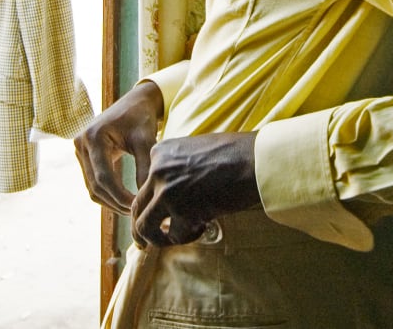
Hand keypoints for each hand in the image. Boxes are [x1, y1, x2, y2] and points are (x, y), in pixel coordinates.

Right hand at [73, 80, 163, 214]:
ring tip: (132, 209)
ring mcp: (80, 150)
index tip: (137, 207)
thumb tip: (144, 199)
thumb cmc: (141, 118)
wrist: (135, 102)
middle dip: (116, 202)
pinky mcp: (84, 155)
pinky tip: (124, 201)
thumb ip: (145, 168)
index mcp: (93, 137)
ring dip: (110, 201)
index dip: (120, 197)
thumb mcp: (146, 141)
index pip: (104, 178)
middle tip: (136, 213)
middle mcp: (81, 143)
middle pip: (95, 185)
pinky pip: (93, 181)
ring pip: (92, 187)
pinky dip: (107, 193)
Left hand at [131, 132, 259, 247]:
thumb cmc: (234, 154)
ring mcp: (167, 191)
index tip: (157, 215)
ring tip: (172, 240)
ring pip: (144, 226)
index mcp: (159, 152)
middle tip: (144, 242)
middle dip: (140, 228)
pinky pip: (175, 235)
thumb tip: (170, 195)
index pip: (144, 184)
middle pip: (138, 206)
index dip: (150, 204)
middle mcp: (157, 171)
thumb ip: (176, 168)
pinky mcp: (182, 211)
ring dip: (156, 239)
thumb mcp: (195, 150)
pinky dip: (187, 237)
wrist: (254, 161)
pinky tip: (203, 227)